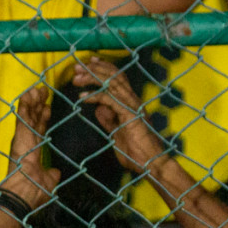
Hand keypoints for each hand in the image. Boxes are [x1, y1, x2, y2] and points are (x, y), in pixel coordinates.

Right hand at [0, 85, 59, 209]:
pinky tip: (27, 93)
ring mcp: (23, 138)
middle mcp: (27, 142)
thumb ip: (52, 174)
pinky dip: (25, 105)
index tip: (48, 107)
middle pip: (34, 120)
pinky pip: (23, 118)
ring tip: (37, 88)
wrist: (24, 194)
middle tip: (43, 91)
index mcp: (33, 153)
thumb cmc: (35, 191)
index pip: (39, 131)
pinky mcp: (20, 136)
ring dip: (32, 101)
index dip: (43, 119)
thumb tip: (56, 171)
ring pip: (28, 115)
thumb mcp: (48, 181)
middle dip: (38, 105)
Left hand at [71, 55, 165, 174]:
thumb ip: (109, 120)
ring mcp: (133, 106)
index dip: (104, 68)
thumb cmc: (136, 152)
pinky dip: (95, 96)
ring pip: (112, 83)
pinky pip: (110, 100)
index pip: (118, 78)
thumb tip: (99, 109)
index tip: (89, 63)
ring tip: (76, 78)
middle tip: (77, 67)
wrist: (151, 164)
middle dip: (94, 69)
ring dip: (92, 78)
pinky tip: (82, 97)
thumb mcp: (117, 133)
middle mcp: (133, 100)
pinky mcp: (130, 115)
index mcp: (131, 103)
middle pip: (114, 76)